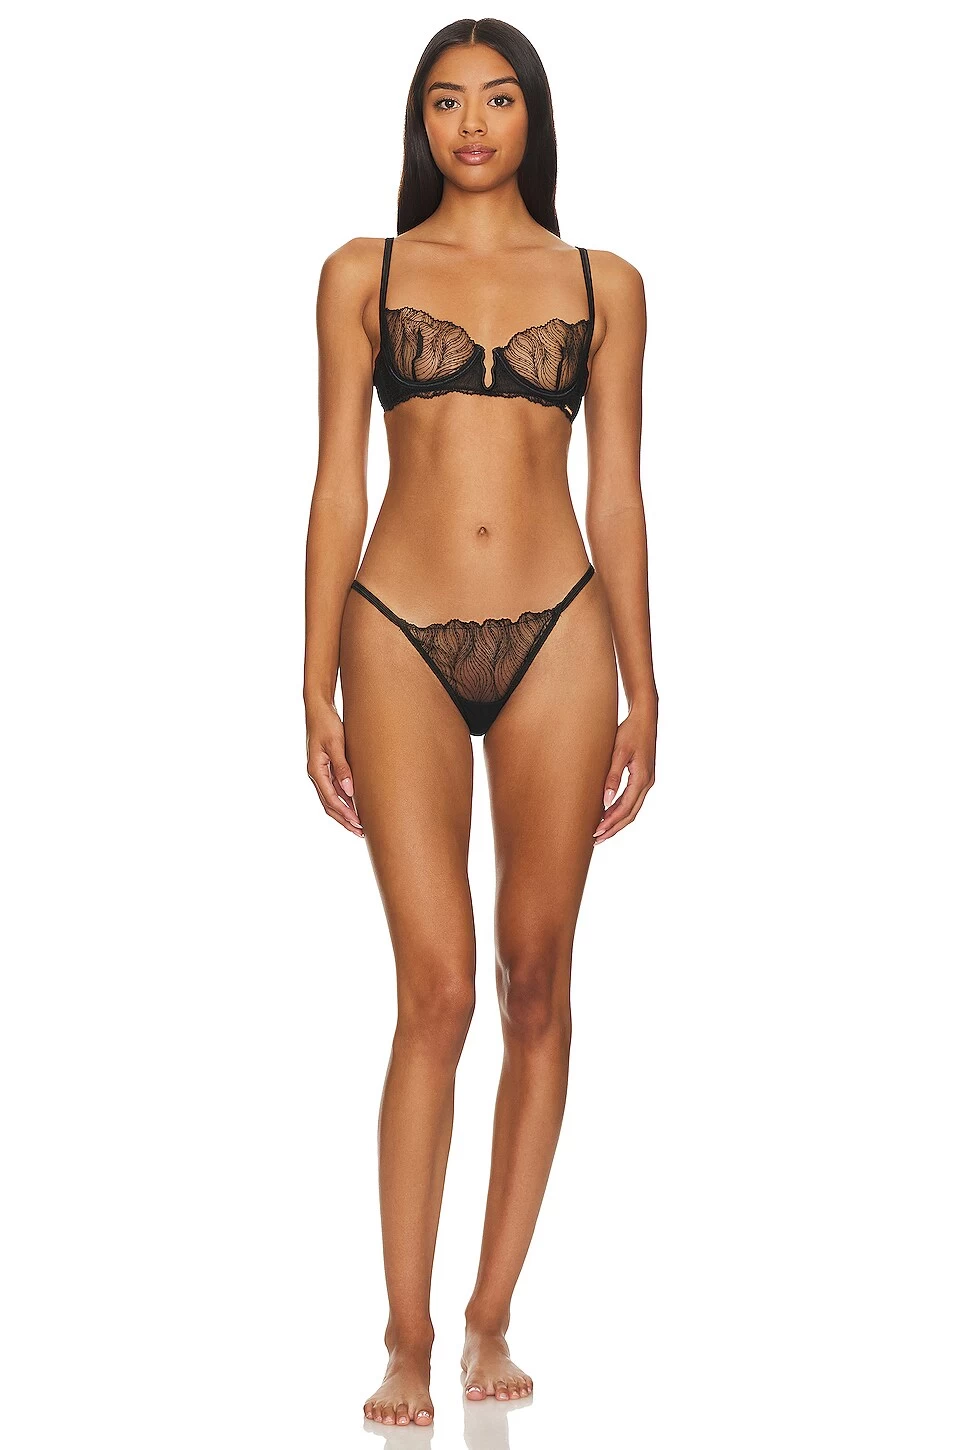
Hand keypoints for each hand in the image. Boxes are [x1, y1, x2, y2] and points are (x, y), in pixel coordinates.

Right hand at [306, 702, 363, 837]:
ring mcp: (319, 772)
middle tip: (360, 832)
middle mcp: (315, 774)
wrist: (318, 709)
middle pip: (329, 804)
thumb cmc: (327, 723)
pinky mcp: (324, 767)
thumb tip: (350, 792)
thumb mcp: (336, 744)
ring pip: (330, 799)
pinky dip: (343, 800)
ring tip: (358, 824)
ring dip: (343, 812)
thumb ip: (342, 768)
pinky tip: (353, 805)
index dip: (345, 813)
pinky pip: (333, 789)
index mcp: (316, 770)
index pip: (331, 799)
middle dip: (344, 819)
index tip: (359, 824)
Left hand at [593, 697, 656, 843]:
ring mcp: (647, 781)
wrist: (644, 717)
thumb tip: (606, 801)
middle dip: (613, 828)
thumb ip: (612, 776)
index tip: (595, 832)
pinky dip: (621, 810)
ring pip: (633, 809)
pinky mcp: (643, 777)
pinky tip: (609, 814)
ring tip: (601, 831)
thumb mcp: (618, 752)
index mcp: (642, 778)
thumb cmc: (630, 731)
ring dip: (617, 822)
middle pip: (630, 814)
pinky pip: (633, 800)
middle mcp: (647, 783)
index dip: (610, 822)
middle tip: (596, 839)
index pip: (625, 808)